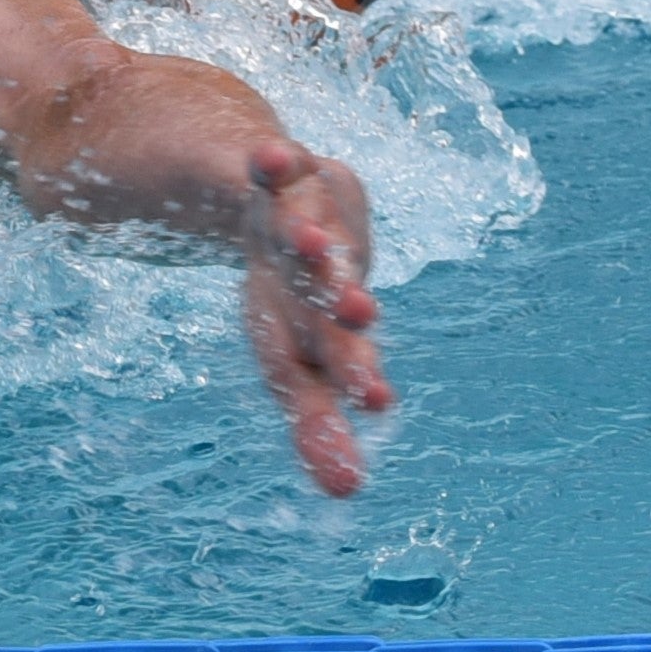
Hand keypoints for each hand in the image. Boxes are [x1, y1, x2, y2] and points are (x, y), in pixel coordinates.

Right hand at [235, 140, 391, 495]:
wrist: (287, 189)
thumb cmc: (299, 288)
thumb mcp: (296, 354)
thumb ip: (315, 420)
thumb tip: (345, 495)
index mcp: (322, 325)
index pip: (331, 365)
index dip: (350, 384)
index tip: (379, 410)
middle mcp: (322, 277)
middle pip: (328, 307)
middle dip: (344, 330)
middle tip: (366, 359)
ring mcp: (302, 222)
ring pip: (307, 232)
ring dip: (311, 240)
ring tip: (316, 250)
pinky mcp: (278, 175)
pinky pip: (272, 166)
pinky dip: (271, 160)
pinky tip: (271, 156)